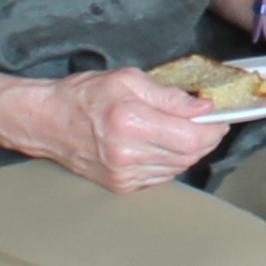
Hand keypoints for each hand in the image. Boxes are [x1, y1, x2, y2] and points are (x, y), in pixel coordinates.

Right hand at [24, 66, 228, 193]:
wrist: (47, 121)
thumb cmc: (84, 95)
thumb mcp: (128, 80)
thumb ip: (169, 95)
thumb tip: (202, 108)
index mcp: (129, 122)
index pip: (191, 137)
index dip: (213, 129)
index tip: (219, 118)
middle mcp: (126, 154)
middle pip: (188, 156)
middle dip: (205, 139)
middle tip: (205, 122)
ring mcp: (122, 174)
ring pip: (177, 168)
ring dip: (188, 151)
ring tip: (180, 131)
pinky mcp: (119, 185)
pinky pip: (160, 177)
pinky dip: (169, 162)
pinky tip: (161, 145)